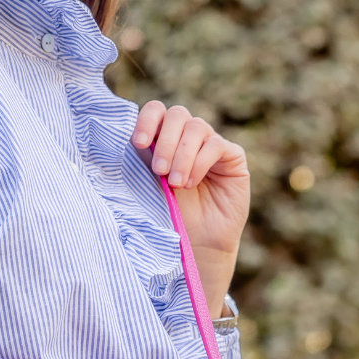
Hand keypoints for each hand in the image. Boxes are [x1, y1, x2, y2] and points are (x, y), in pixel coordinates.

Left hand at [132, 102, 250, 317]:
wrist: (194, 247)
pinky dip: (200, 161)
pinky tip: (190, 183)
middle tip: (158, 172)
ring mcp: (211, 146)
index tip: (137, 143)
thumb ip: (142, 161)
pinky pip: (217, 145)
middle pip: (177, 114)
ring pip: (197, 127)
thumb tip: (126, 139)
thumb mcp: (148, 187)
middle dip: (164, 141)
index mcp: (164, 139)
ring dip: (182, 155)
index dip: (147, 119)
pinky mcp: (232, 158)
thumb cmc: (167, 219)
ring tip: (175, 184)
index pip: (157, 111)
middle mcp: (187, 138)